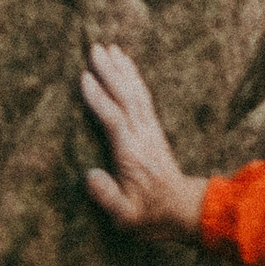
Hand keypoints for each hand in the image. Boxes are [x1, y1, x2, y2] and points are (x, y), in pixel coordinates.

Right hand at [82, 42, 205, 239]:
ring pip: (135, 92)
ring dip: (121, 69)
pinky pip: (143, 95)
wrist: (180, 208)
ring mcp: (149, 128)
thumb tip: (89, 175)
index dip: (99, 99)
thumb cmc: (148, 214)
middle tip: (94, 48)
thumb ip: (108, 197)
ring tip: (108, 47)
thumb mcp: (126, 217)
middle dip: (109, 72)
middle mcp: (141, 135)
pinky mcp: (152, 126)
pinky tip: (126, 63)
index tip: (84, 78)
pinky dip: (134, 76)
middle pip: (125, 98)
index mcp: (131, 155)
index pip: (114, 120)